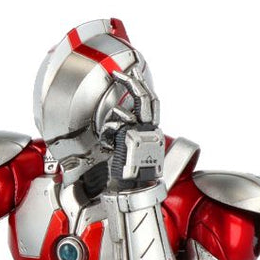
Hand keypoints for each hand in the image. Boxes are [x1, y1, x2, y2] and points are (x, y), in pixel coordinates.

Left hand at [97, 66, 163, 187]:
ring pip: (122, 112)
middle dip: (131, 82)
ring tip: (111, 139)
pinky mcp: (130, 138)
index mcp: (151, 130)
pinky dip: (107, 135)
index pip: (151, 101)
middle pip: (143, 97)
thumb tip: (120, 117)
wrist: (134, 188)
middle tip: (118, 73)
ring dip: (111, 124)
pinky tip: (109, 147)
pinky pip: (113, 127)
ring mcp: (141, 133)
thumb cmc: (131, 171)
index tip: (134, 71)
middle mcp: (150, 129)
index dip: (142, 84)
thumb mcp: (132, 146)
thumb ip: (129, 131)